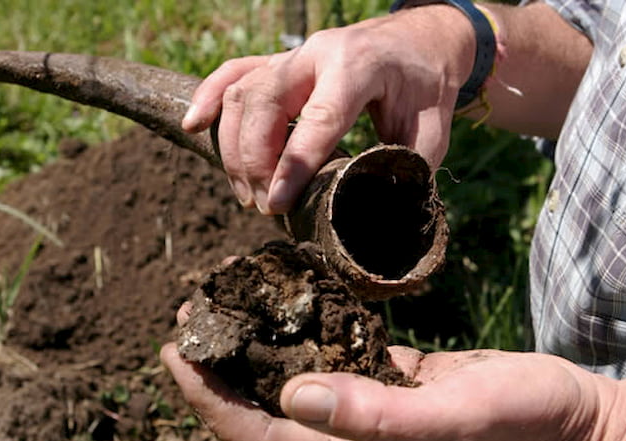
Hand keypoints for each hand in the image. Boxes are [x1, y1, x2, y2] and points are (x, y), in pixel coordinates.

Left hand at [162, 322, 612, 440]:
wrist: (572, 425)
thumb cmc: (522, 427)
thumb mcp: (453, 423)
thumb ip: (375, 414)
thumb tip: (293, 395)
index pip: (260, 439)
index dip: (212, 401)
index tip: (177, 355)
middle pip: (264, 414)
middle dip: (222, 371)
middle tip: (193, 316)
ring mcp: (370, 420)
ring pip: (293, 387)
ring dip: (257, 349)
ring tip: (228, 304)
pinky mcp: (390, 388)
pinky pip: (333, 362)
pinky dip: (304, 335)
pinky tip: (291, 304)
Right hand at [181, 6, 475, 214]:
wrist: (418, 40)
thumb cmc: (425, 85)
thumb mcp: (431, 129)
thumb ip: (406, 169)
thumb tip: (380, 214)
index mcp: (358, 67)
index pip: (317, 119)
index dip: (293, 166)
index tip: (276, 205)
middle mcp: (317, 54)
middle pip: (265, 103)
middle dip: (255, 160)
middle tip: (263, 206)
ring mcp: (292, 55)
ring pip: (243, 93)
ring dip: (235, 147)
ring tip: (246, 194)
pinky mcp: (279, 62)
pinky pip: (233, 72)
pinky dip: (209, 97)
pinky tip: (194, 126)